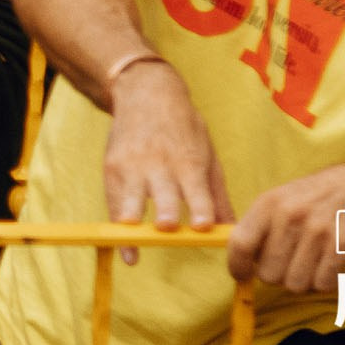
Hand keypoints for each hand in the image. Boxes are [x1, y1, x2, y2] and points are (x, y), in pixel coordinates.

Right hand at [102, 59, 233, 262]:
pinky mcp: (112, 168)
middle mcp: (160, 164)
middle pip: (162, 193)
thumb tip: (232, 230)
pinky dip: (118, 227)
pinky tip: (125, 251)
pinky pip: (114, 201)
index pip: (196, 189)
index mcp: (188, 161)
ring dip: (133, 220)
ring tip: (133, 247)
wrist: (145, 93)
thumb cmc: (183, 128)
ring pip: (130, 198)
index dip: (199, 207)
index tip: (202, 226)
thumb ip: (217, 195)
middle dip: (164, 211)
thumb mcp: (207, 154)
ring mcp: (133, 165)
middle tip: (167, 227)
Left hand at [228, 154, 344, 293]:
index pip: (240, 243)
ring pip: (295, 284)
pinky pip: (323, 284)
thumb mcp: (287, 197)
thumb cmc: (326, 194)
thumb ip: (264, 224)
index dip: (237, 266)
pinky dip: (328, 281)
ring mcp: (316, 232)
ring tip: (316, 261)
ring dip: (305, 280)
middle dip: (280, 275)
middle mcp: (290, 216)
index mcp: (270, 202)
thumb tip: (244, 259)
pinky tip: (333, 263)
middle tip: (294, 262)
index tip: (242, 276)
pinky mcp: (342, 247)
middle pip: (268, 273)